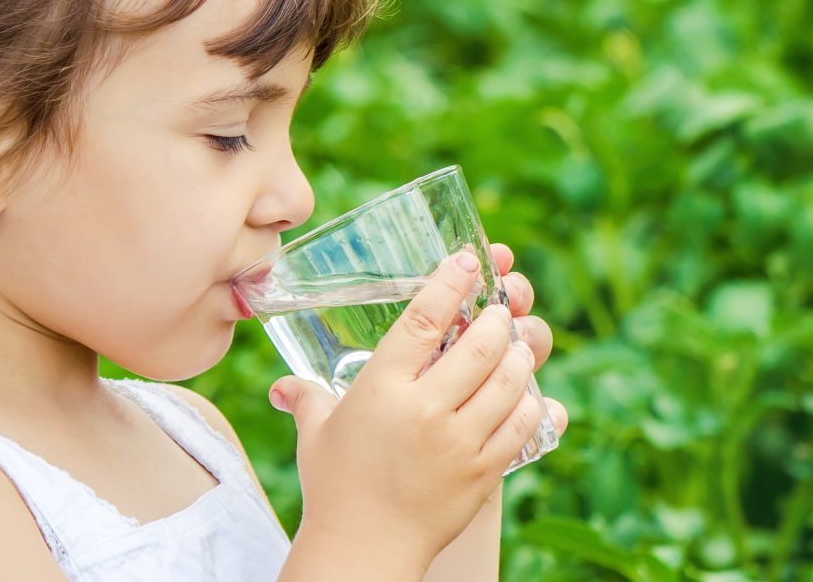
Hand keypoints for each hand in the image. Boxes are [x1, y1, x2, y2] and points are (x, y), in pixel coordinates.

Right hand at [269, 247, 562, 572]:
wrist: (363, 550)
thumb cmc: (335, 487)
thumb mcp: (317, 434)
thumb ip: (306, 399)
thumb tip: (282, 387)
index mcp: (382, 389)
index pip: (425, 321)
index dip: (451, 284)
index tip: (468, 262)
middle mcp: (424, 410)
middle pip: (480, 346)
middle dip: (499, 318)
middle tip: (501, 309)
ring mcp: (458, 443)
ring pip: (509, 382)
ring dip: (520, 355)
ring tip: (518, 344)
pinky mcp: (483, 472)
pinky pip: (522, 426)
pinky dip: (531, 403)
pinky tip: (526, 394)